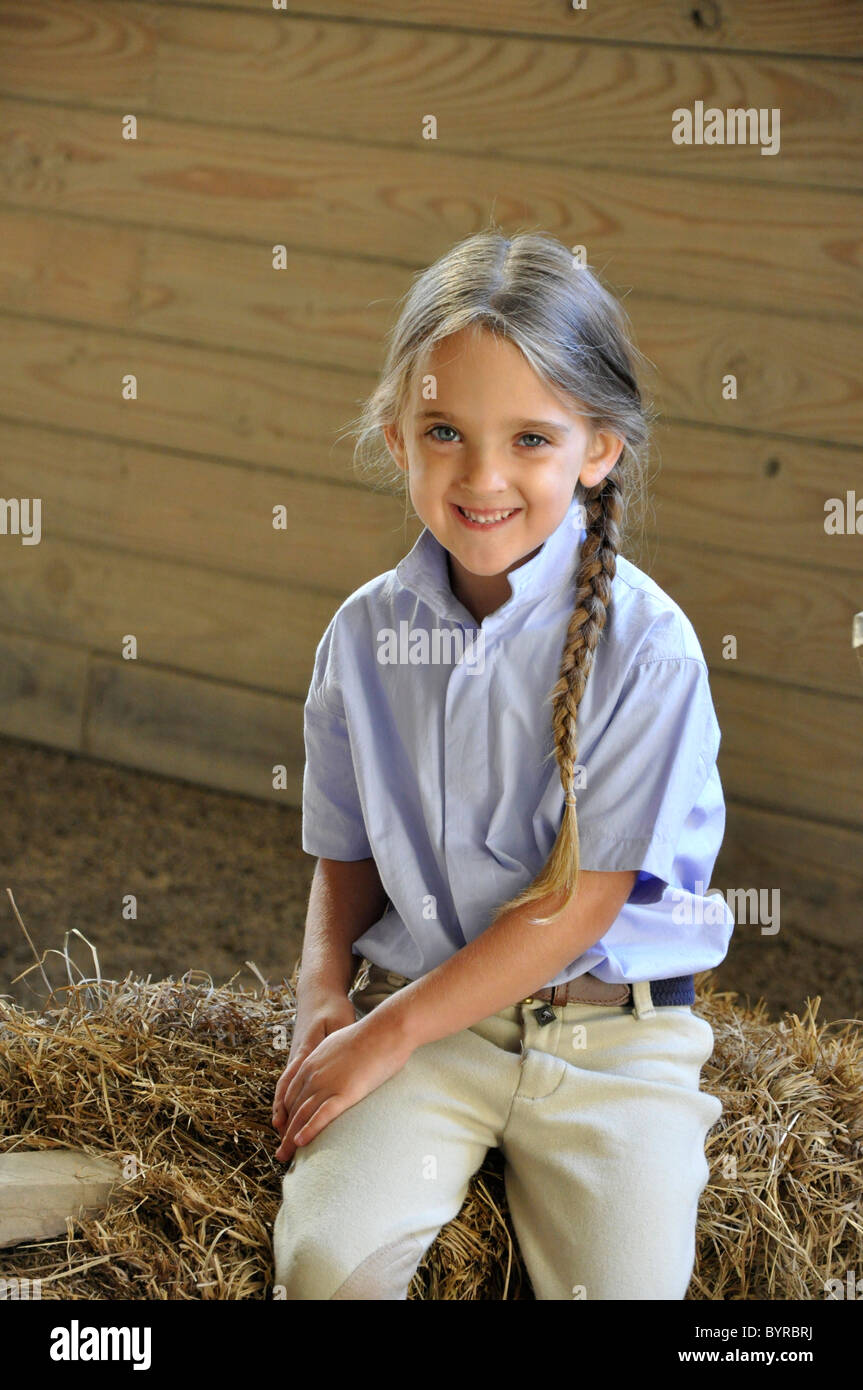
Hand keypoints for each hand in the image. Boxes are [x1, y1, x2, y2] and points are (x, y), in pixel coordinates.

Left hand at [272, 1008, 413, 1163]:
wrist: (386, 1029)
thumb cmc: (370, 1035)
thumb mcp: (339, 1043)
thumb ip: (330, 1058)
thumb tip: (335, 1068)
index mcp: (311, 1061)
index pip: (291, 1095)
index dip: (287, 1116)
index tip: (285, 1131)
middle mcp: (314, 1073)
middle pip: (293, 1108)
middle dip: (285, 1132)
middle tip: (280, 1152)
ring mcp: (328, 1083)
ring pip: (302, 1115)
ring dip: (291, 1138)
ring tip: (285, 1156)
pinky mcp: (345, 1092)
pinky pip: (321, 1115)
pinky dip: (309, 1130)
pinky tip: (301, 1143)